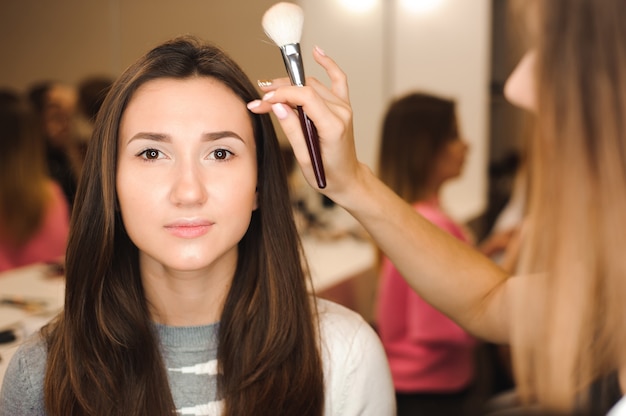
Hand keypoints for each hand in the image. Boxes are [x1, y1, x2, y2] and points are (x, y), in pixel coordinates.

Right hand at [247, 46, 364, 200]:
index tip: (263, 100)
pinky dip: (327, 64)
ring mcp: (344, 107)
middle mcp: (341, 112)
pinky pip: (337, 79)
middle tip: (260, 99)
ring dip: (290, 84)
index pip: (305, 97)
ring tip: (270, 91)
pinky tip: (317, 52)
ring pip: (313, 84)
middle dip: (280, 91)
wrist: (346, 178)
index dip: (281, 95)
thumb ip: (292, 129)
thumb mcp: (304, 158)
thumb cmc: (326, 174)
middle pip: (306, 88)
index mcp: (333, 126)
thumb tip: (277, 106)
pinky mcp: (343, 106)